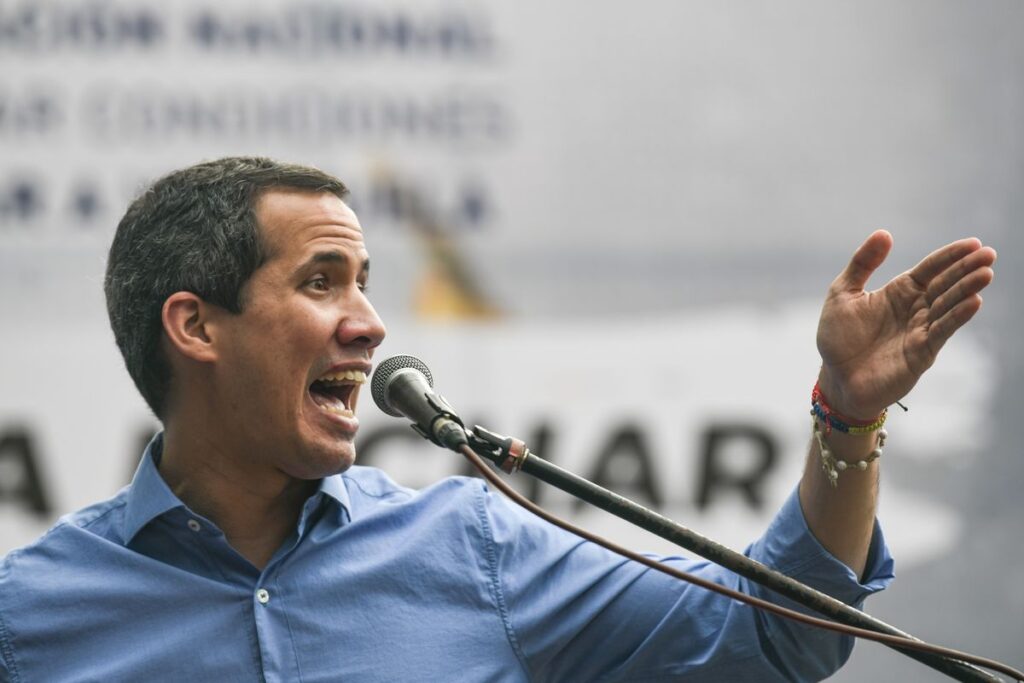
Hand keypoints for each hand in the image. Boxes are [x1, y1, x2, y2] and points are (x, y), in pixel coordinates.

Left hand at [815, 230, 995, 419]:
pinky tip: (973, 302)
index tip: (973, 243)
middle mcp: (915, 309)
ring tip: (985, 274)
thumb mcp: (843, 293)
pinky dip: (956, 317)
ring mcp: (921, 330)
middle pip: (945, 284)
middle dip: (966, 269)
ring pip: (948, 306)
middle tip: (989, 254)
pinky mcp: (921, 353)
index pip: (930, 269)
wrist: (836, 377)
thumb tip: (884, 233)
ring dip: (966, 290)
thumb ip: (862, 263)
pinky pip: (941, 331)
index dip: (950, 256)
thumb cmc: (839, 337)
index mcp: (900, 292)